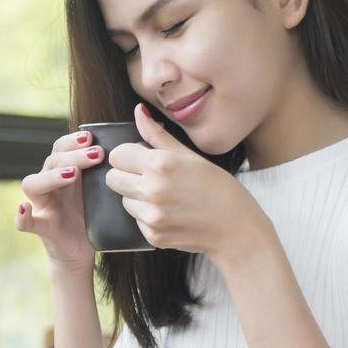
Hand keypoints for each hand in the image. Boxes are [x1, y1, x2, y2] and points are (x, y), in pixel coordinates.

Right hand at [15, 129, 103, 271]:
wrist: (81, 250)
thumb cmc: (91, 217)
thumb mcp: (99, 192)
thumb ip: (105, 173)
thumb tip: (132, 149)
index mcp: (62, 173)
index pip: (60, 148)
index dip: (72, 141)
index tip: (91, 137)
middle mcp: (48, 186)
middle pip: (51, 161)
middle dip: (72, 155)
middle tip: (96, 154)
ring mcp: (42, 206)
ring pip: (33, 184)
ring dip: (51, 176)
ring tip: (72, 174)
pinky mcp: (41, 228)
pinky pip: (24, 222)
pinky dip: (21, 215)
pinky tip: (24, 208)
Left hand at [104, 104, 269, 265]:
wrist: (235, 228)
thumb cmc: (218, 188)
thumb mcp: (190, 155)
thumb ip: (157, 135)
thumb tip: (138, 112)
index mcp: (161, 164)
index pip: (117, 155)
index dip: (128, 155)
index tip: (142, 159)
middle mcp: (152, 189)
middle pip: (112, 178)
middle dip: (126, 175)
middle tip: (150, 177)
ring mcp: (151, 215)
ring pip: (123, 200)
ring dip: (136, 196)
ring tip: (164, 196)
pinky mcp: (153, 235)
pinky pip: (136, 220)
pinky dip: (148, 216)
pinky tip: (170, 213)